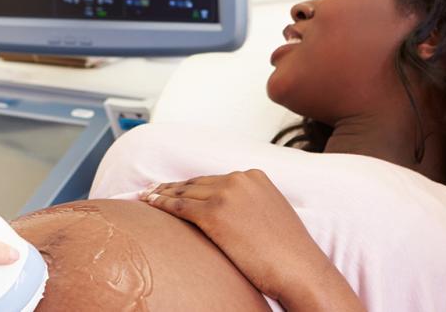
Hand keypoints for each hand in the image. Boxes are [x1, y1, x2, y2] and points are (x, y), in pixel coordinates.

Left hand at [142, 170, 363, 310]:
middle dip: (173, 187)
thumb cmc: (288, 251)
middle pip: (197, 182)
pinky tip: (149, 204)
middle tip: (153, 190)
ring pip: (184, 192)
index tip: (175, 186)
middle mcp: (239, 179)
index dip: (192, 184)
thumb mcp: (271, 214)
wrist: (299, 269)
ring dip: (162, 194)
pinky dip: (161, 204)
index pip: (214, 179)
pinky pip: (179, 207)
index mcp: (255, 176)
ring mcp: (226, 195)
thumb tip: (232, 213)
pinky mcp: (214, 214)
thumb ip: (251, 205)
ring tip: (146, 196)